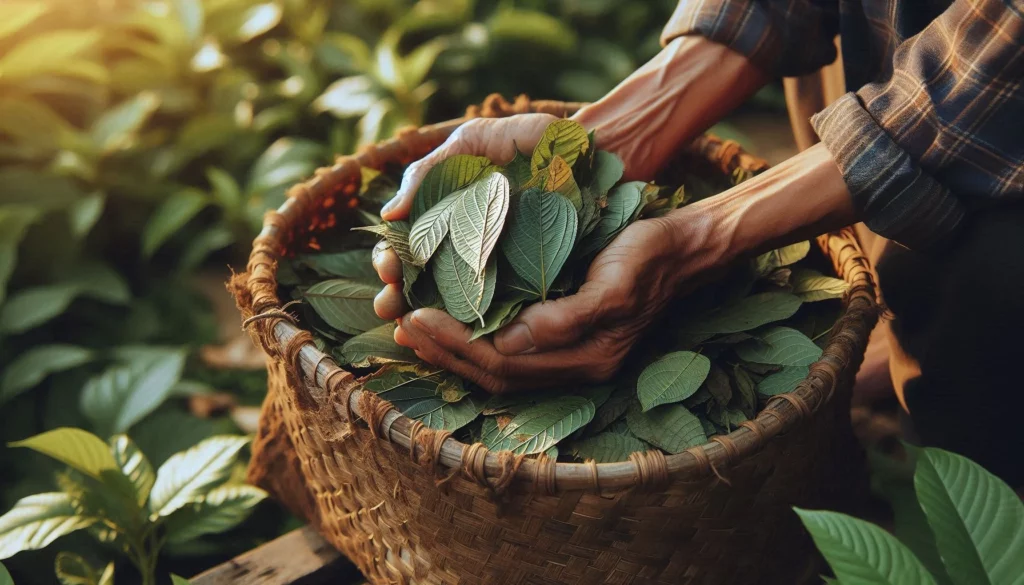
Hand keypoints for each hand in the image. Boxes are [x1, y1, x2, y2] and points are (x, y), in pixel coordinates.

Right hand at [373, 113, 559, 318]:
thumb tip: (388, 214)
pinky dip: (472, 330)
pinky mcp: (531, 290)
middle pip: (420, 285)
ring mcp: (498, 274)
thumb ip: (429, 171)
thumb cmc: (530, 141)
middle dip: (397, 298)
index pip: (407, 249)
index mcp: (446, 219)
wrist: (588, 148)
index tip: (388, 267)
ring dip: (425, 322)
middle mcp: (465, 252)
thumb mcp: (475, 145)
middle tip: (390, 304)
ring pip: (452, 308)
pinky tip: (454, 335)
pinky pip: (499, 317)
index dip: (391, 262)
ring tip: (410, 326)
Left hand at [391, 210, 725, 392]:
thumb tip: (512, 341)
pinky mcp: (564, 338)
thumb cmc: (648, 258)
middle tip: (402, 325)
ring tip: (413, 330)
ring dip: (453, 352)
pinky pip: (510, 352)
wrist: (681, 249)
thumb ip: (568, 318)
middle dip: (445, 352)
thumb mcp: (613, 284)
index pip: (506, 366)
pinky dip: (473, 341)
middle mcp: (576, 367)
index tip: (417, 318)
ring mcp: (571, 356)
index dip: (457, 345)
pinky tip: (450, 324)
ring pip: (498, 368)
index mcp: (587, 360)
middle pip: (495, 374)